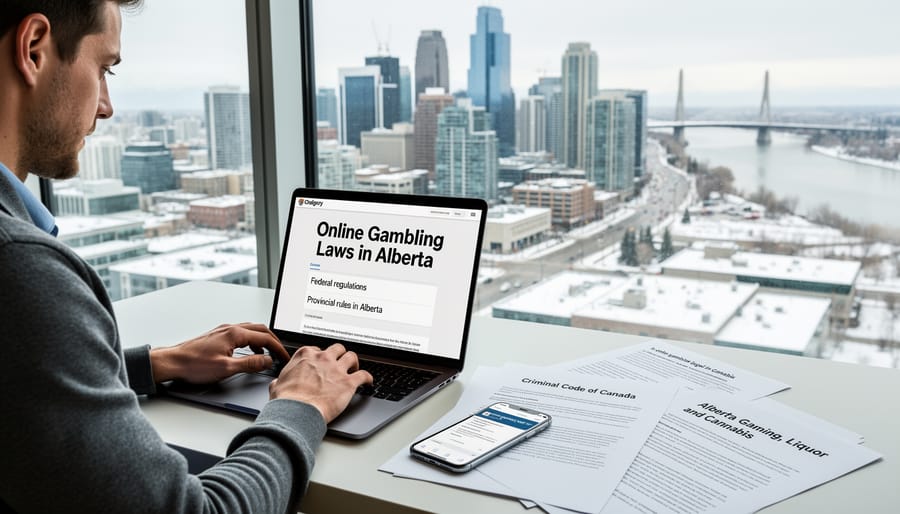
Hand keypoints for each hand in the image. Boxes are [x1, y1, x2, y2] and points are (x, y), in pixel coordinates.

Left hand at [150, 323, 289, 383]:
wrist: (173, 362)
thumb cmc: (194, 365)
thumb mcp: (226, 368)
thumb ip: (250, 364)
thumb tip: (267, 361)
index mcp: (234, 334)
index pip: (264, 338)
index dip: (278, 348)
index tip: (284, 357)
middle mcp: (230, 328)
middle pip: (260, 330)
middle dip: (273, 341)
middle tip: (280, 353)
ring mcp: (223, 331)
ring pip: (250, 330)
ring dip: (262, 341)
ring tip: (267, 354)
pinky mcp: (218, 336)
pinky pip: (241, 334)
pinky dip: (251, 342)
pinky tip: (248, 352)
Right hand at [269, 343, 372, 422]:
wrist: (297, 411)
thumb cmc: (287, 400)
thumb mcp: (277, 385)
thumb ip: (280, 380)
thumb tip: (277, 383)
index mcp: (306, 356)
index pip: (317, 349)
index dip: (321, 357)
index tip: (322, 363)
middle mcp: (323, 359)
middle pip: (337, 348)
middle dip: (340, 355)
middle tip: (340, 363)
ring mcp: (337, 369)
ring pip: (352, 357)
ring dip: (354, 363)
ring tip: (354, 369)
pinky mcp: (348, 383)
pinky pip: (364, 375)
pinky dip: (368, 378)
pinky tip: (369, 382)